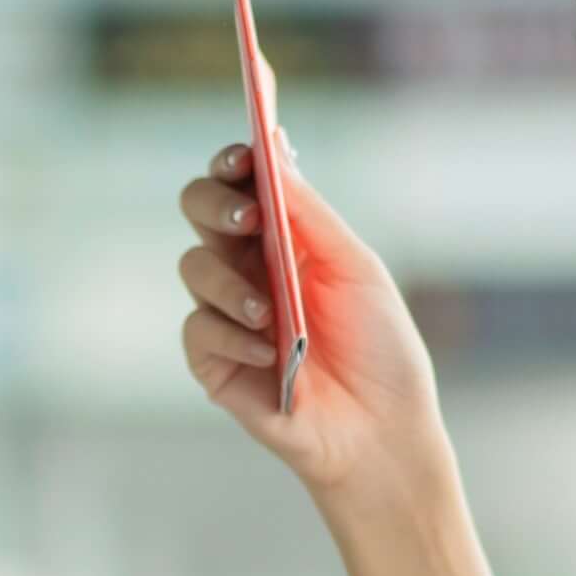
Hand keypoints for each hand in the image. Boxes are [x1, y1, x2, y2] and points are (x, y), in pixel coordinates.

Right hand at [175, 140, 445, 503]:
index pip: (241, 184)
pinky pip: (199, 330)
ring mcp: (227, 314)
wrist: (382, 429)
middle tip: (247, 219)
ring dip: (228, 281)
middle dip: (215, 205)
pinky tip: (267, 354)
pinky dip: (231, 336)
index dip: (233, 163)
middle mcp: (248, 267)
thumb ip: (310, 212)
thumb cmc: (379, 348)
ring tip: (267, 313)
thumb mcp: (355, 268)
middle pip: (200, 210)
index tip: (243, 157)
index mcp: (284, 238)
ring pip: (193, 267)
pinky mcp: (214, 362)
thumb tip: (273, 146)